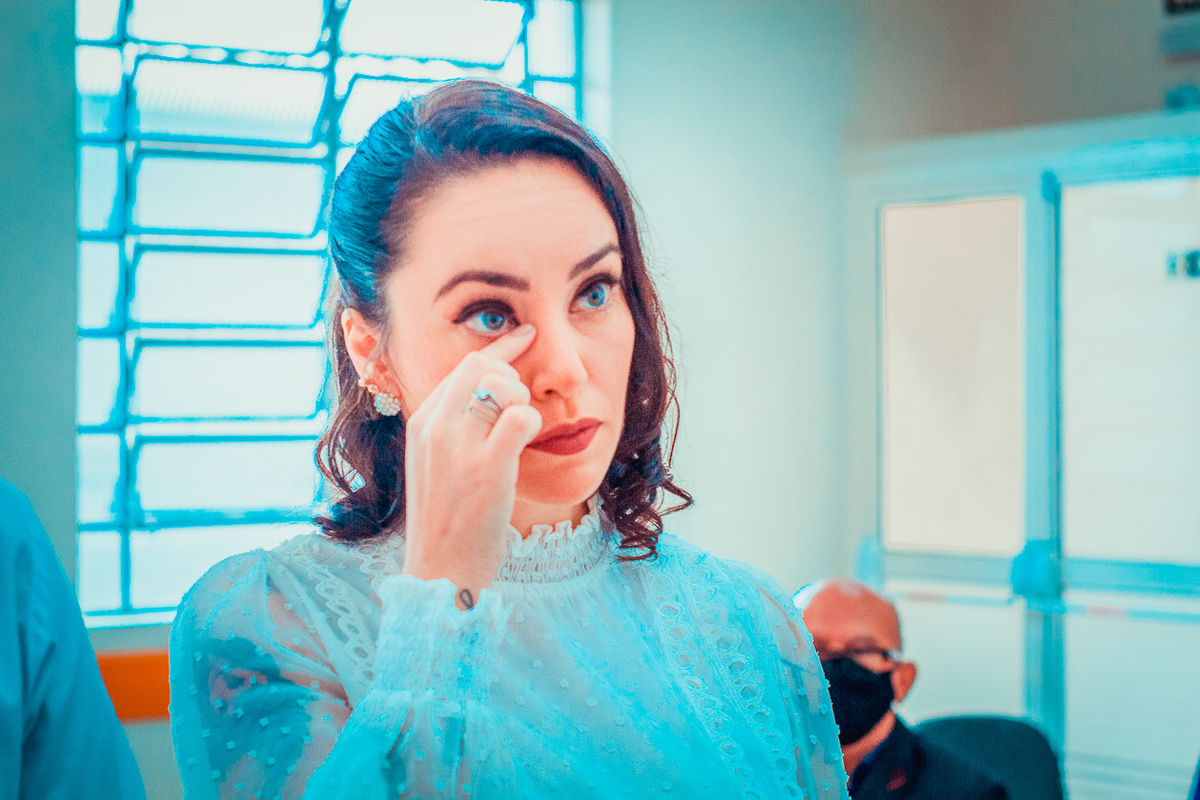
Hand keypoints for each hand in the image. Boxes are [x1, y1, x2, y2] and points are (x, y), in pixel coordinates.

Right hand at [400, 325, 541, 608]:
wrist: (441, 570)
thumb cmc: (447, 522)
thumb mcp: (435, 465)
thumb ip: (451, 430)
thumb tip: (483, 397)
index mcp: (422, 423)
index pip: (464, 366)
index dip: (500, 348)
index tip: (526, 335)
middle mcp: (435, 427)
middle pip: (483, 367)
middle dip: (513, 376)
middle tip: (522, 407)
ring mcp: (459, 447)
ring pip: (503, 386)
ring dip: (523, 402)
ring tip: (520, 434)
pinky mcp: (487, 469)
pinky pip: (521, 416)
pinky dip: (533, 423)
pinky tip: (528, 444)